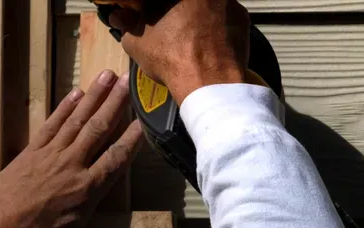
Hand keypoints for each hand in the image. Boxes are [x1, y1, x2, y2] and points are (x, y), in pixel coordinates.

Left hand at [0, 72, 144, 227]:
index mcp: (87, 191)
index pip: (116, 159)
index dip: (133, 139)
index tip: (146, 120)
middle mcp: (72, 166)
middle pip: (98, 129)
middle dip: (116, 103)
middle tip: (130, 79)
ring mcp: (50, 155)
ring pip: (77, 120)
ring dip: (94, 96)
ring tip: (108, 75)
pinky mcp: (31, 152)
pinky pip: (52, 124)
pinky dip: (65, 107)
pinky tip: (77, 93)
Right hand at [105, 0, 250, 103]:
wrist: (210, 83)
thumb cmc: (171, 58)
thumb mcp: (136, 42)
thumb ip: (127, 24)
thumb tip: (120, 17)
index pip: (159, 2)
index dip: (151, 9)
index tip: (147, 16)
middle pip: (184, 2)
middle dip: (174, 9)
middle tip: (168, 23)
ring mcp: (228, 0)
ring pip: (207, 4)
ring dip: (196, 13)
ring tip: (188, 33)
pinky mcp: (242, 16)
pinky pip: (224, 14)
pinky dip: (215, 23)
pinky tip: (207, 40)